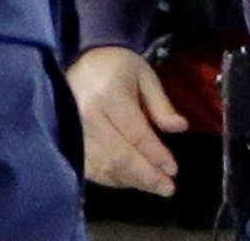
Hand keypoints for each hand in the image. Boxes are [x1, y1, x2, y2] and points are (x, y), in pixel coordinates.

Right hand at [66, 45, 187, 195]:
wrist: (79, 61)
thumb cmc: (117, 67)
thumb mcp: (145, 75)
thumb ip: (161, 104)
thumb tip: (181, 128)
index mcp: (109, 96)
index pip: (136, 134)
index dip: (156, 154)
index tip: (173, 170)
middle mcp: (89, 118)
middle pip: (120, 156)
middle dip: (147, 175)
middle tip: (168, 188)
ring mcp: (75, 134)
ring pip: (105, 168)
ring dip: (131, 181)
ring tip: (154, 187)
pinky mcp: (68, 144)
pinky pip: (91, 170)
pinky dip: (113, 179)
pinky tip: (130, 182)